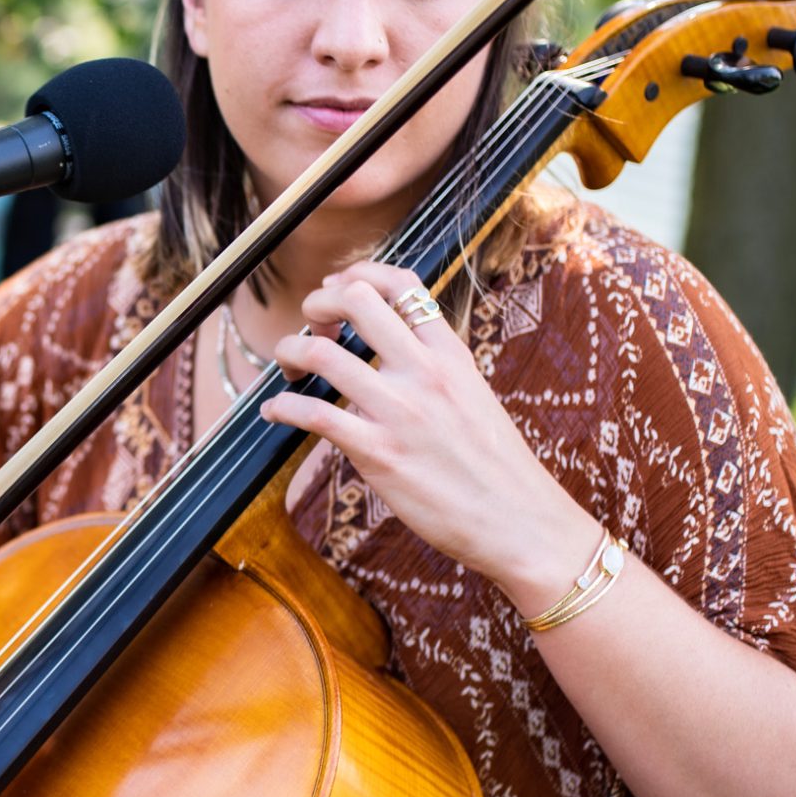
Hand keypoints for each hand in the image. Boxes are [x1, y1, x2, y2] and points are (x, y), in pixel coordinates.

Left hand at [258, 260, 596, 604]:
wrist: (520, 522)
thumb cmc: (498, 469)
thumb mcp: (475, 398)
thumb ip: (436, 371)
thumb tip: (395, 357)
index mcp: (451, 355)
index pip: (403, 284)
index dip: (359, 274)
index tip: (337, 286)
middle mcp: (425, 372)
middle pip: (356, 301)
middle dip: (318, 303)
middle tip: (311, 327)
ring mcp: (400, 411)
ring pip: (323, 353)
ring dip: (290, 351)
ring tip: (287, 366)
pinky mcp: (378, 453)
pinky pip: (314, 414)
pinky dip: (282, 407)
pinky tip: (275, 412)